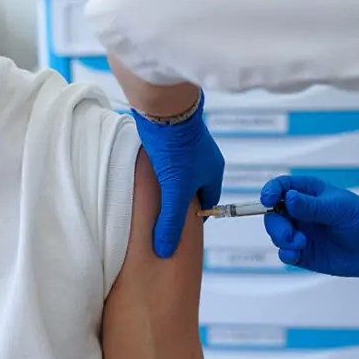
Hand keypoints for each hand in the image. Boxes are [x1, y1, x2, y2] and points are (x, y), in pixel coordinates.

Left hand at [131, 96, 224, 257]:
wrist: (163, 107)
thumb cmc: (176, 148)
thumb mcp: (174, 192)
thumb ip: (170, 222)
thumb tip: (165, 250)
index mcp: (214, 172)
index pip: (208, 203)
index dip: (194, 217)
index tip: (179, 229)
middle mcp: (205, 159)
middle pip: (193, 189)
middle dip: (180, 203)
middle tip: (164, 217)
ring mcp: (188, 147)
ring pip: (179, 175)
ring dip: (168, 186)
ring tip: (152, 200)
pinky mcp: (171, 138)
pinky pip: (167, 161)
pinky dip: (159, 171)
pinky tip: (145, 178)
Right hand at [259, 175, 358, 288]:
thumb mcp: (339, 209)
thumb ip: (311, 206)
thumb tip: (288, 198)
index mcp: (308, 192)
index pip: (281, 187)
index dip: (270, 191)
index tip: (268, 200)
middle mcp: (300, 211)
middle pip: (273, 213)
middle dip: (276, 224)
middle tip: (290, 234)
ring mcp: (300, 232)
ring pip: (276, 233)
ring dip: (282, 239)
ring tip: (301, 244)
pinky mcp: (302, 252)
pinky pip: (284, 253)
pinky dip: (286, 254)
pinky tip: (296, 255)